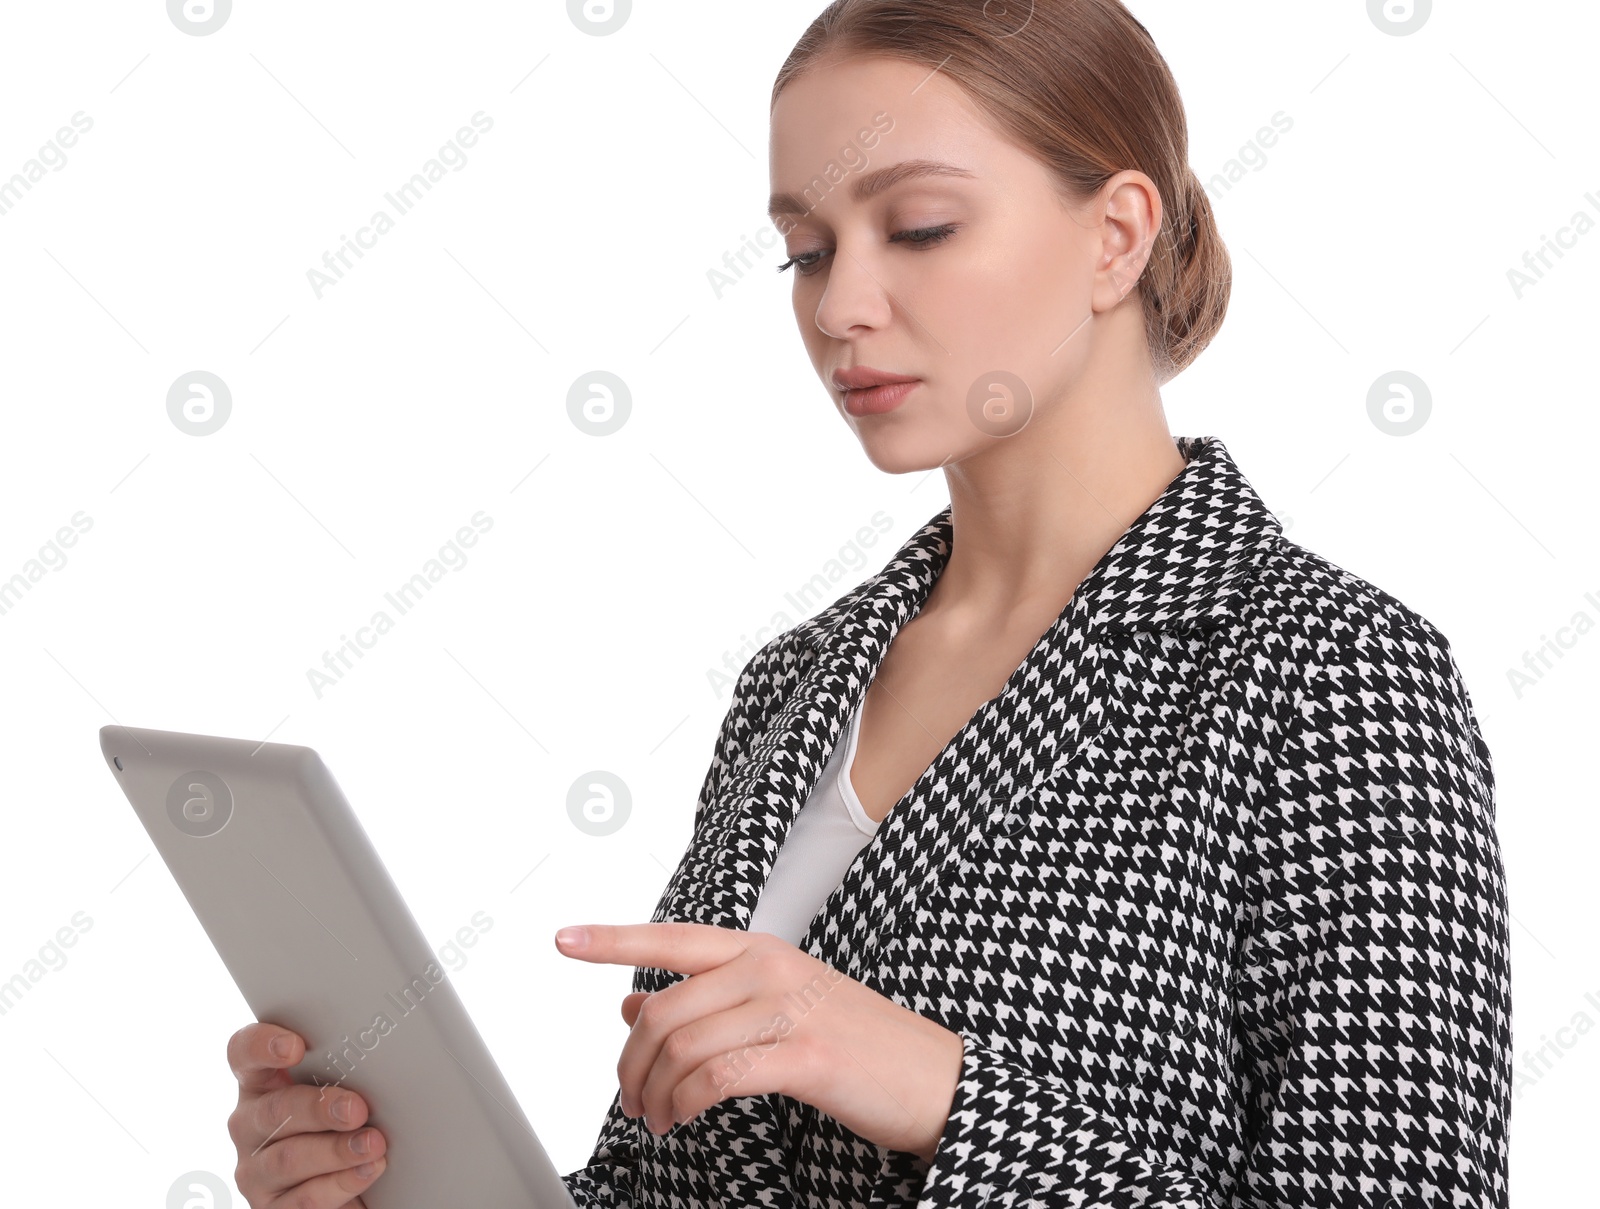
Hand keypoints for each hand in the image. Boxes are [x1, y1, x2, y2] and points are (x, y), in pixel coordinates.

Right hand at [226, 1021, 387, 1206]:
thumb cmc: (347, 1124)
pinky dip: (341, 1184)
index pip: (244, 1053)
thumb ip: (348, 1070)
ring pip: (287, 1159)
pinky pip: (304, 1199)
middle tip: (357, 1109)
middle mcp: (251, 1125)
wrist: (355, 1188)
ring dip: (336, 1150)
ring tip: (373, 1144)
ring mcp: (256, 1170)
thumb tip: (386, 1054)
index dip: (262, 1045)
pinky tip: (367, 1170)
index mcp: (263, 1084)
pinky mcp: (272, 1208)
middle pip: (272, 1110)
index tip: (295, 1046)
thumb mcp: (345, 1089)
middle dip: (318, 1108)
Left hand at [554, 922, 964, 1162]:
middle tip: (629, 1097)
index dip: (611, 939)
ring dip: (654, 1092)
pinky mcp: (804, 1055)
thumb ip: (704, 1002)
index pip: (671, 938)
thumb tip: (631, 1004)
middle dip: (630, 1062)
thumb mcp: (775, 1007)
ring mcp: (788, 1008)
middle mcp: (769, 968)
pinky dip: (686, 1103)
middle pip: (663, 1009)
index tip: (563, 939)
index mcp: (760, 950)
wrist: (933, 1076)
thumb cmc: (854, 1043)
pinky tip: (681, 1119)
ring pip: (683, 1046)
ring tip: (655, 1117)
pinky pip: (717, 1077)